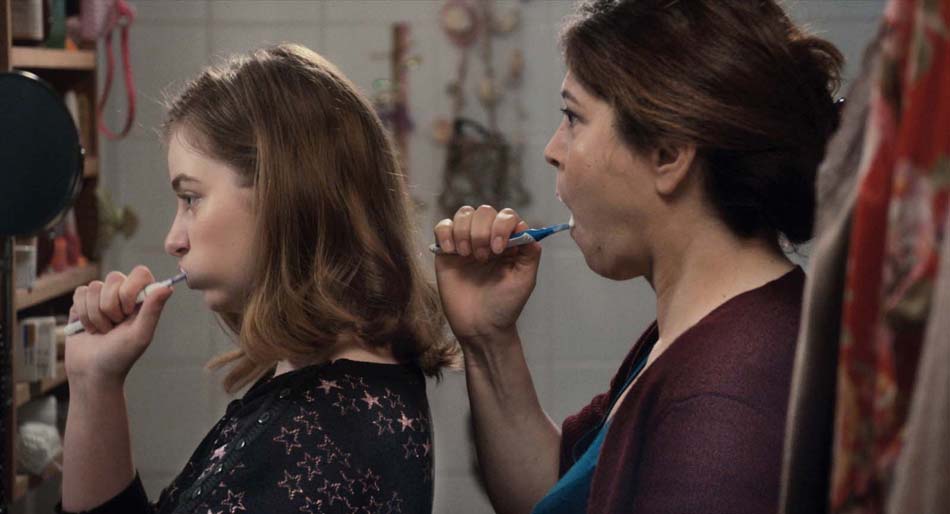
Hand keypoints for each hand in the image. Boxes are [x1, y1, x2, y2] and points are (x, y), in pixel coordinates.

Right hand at [65, 265, 173, 388]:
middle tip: (114, 326)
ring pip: (94, 287)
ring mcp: (101, 298)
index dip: (130, 289)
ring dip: (96, 314)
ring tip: (102, 330)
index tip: (128, 311)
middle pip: (114, 278)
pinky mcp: (81, 303)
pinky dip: (83, 314)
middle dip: (111, 306)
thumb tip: (167, 287)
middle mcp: (122, 295)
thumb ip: (152, 310)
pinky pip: (80, 293)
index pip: (140, 273)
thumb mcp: (140, 335)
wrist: (92, 372)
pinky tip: (88, 328)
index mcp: (142, 300)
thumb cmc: (120, 356)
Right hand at [433, 206, 540, 346]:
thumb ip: (530, 253)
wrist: (480, 327)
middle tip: (483, 258)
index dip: (502, 226)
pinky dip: (446, 233)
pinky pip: (442, 226)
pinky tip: (451, 251)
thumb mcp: (525, 280)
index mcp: (509, 242)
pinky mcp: (446, 251)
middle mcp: (488, 238)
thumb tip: (527, 229)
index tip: (499, 248)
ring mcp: (466, 242)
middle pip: (484, 211)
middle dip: (482, 231)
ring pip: (463, 214)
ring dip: (465, 231)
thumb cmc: (505, 305)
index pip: (507, 216)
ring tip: (467, 256)